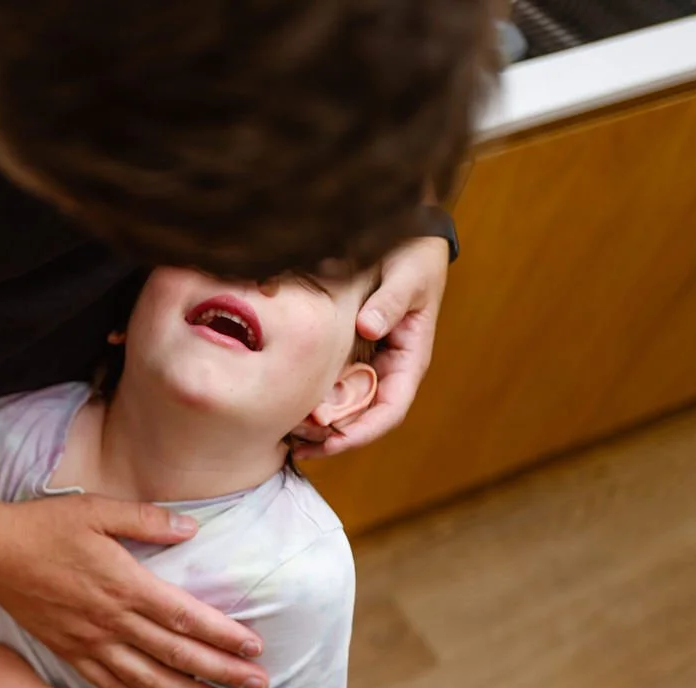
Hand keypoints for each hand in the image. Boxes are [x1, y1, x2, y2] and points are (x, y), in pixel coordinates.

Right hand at [0, 495, 265, 687]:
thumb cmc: (44, 524)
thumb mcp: (98, 508)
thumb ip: (148, 520)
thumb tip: (191, 529)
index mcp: (124, 584)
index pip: (185, 617)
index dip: (223, 635)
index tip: (254, 647)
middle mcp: (110, 620)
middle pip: (175, 654)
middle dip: (221, 671)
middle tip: (259, 685)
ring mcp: (87, 641)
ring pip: (146, 677)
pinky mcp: (67, 651)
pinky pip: (107, 683)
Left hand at [292, 235, 448, 458]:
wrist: (402, 234)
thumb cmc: (413, 255)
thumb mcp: (409, 274)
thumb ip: (391, 301)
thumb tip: (369, 329)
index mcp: (409, 359)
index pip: (389, 410)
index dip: (363, 432)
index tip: (334, 441)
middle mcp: (386, 368)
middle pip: (361, 419)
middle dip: (332, 438)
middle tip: (297, 445)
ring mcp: (363, 362)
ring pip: (340, 407)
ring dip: (316, 427)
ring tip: (284, 437)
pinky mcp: (342, 352)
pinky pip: (326, 384)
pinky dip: (308, 399)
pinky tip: (282, 407)